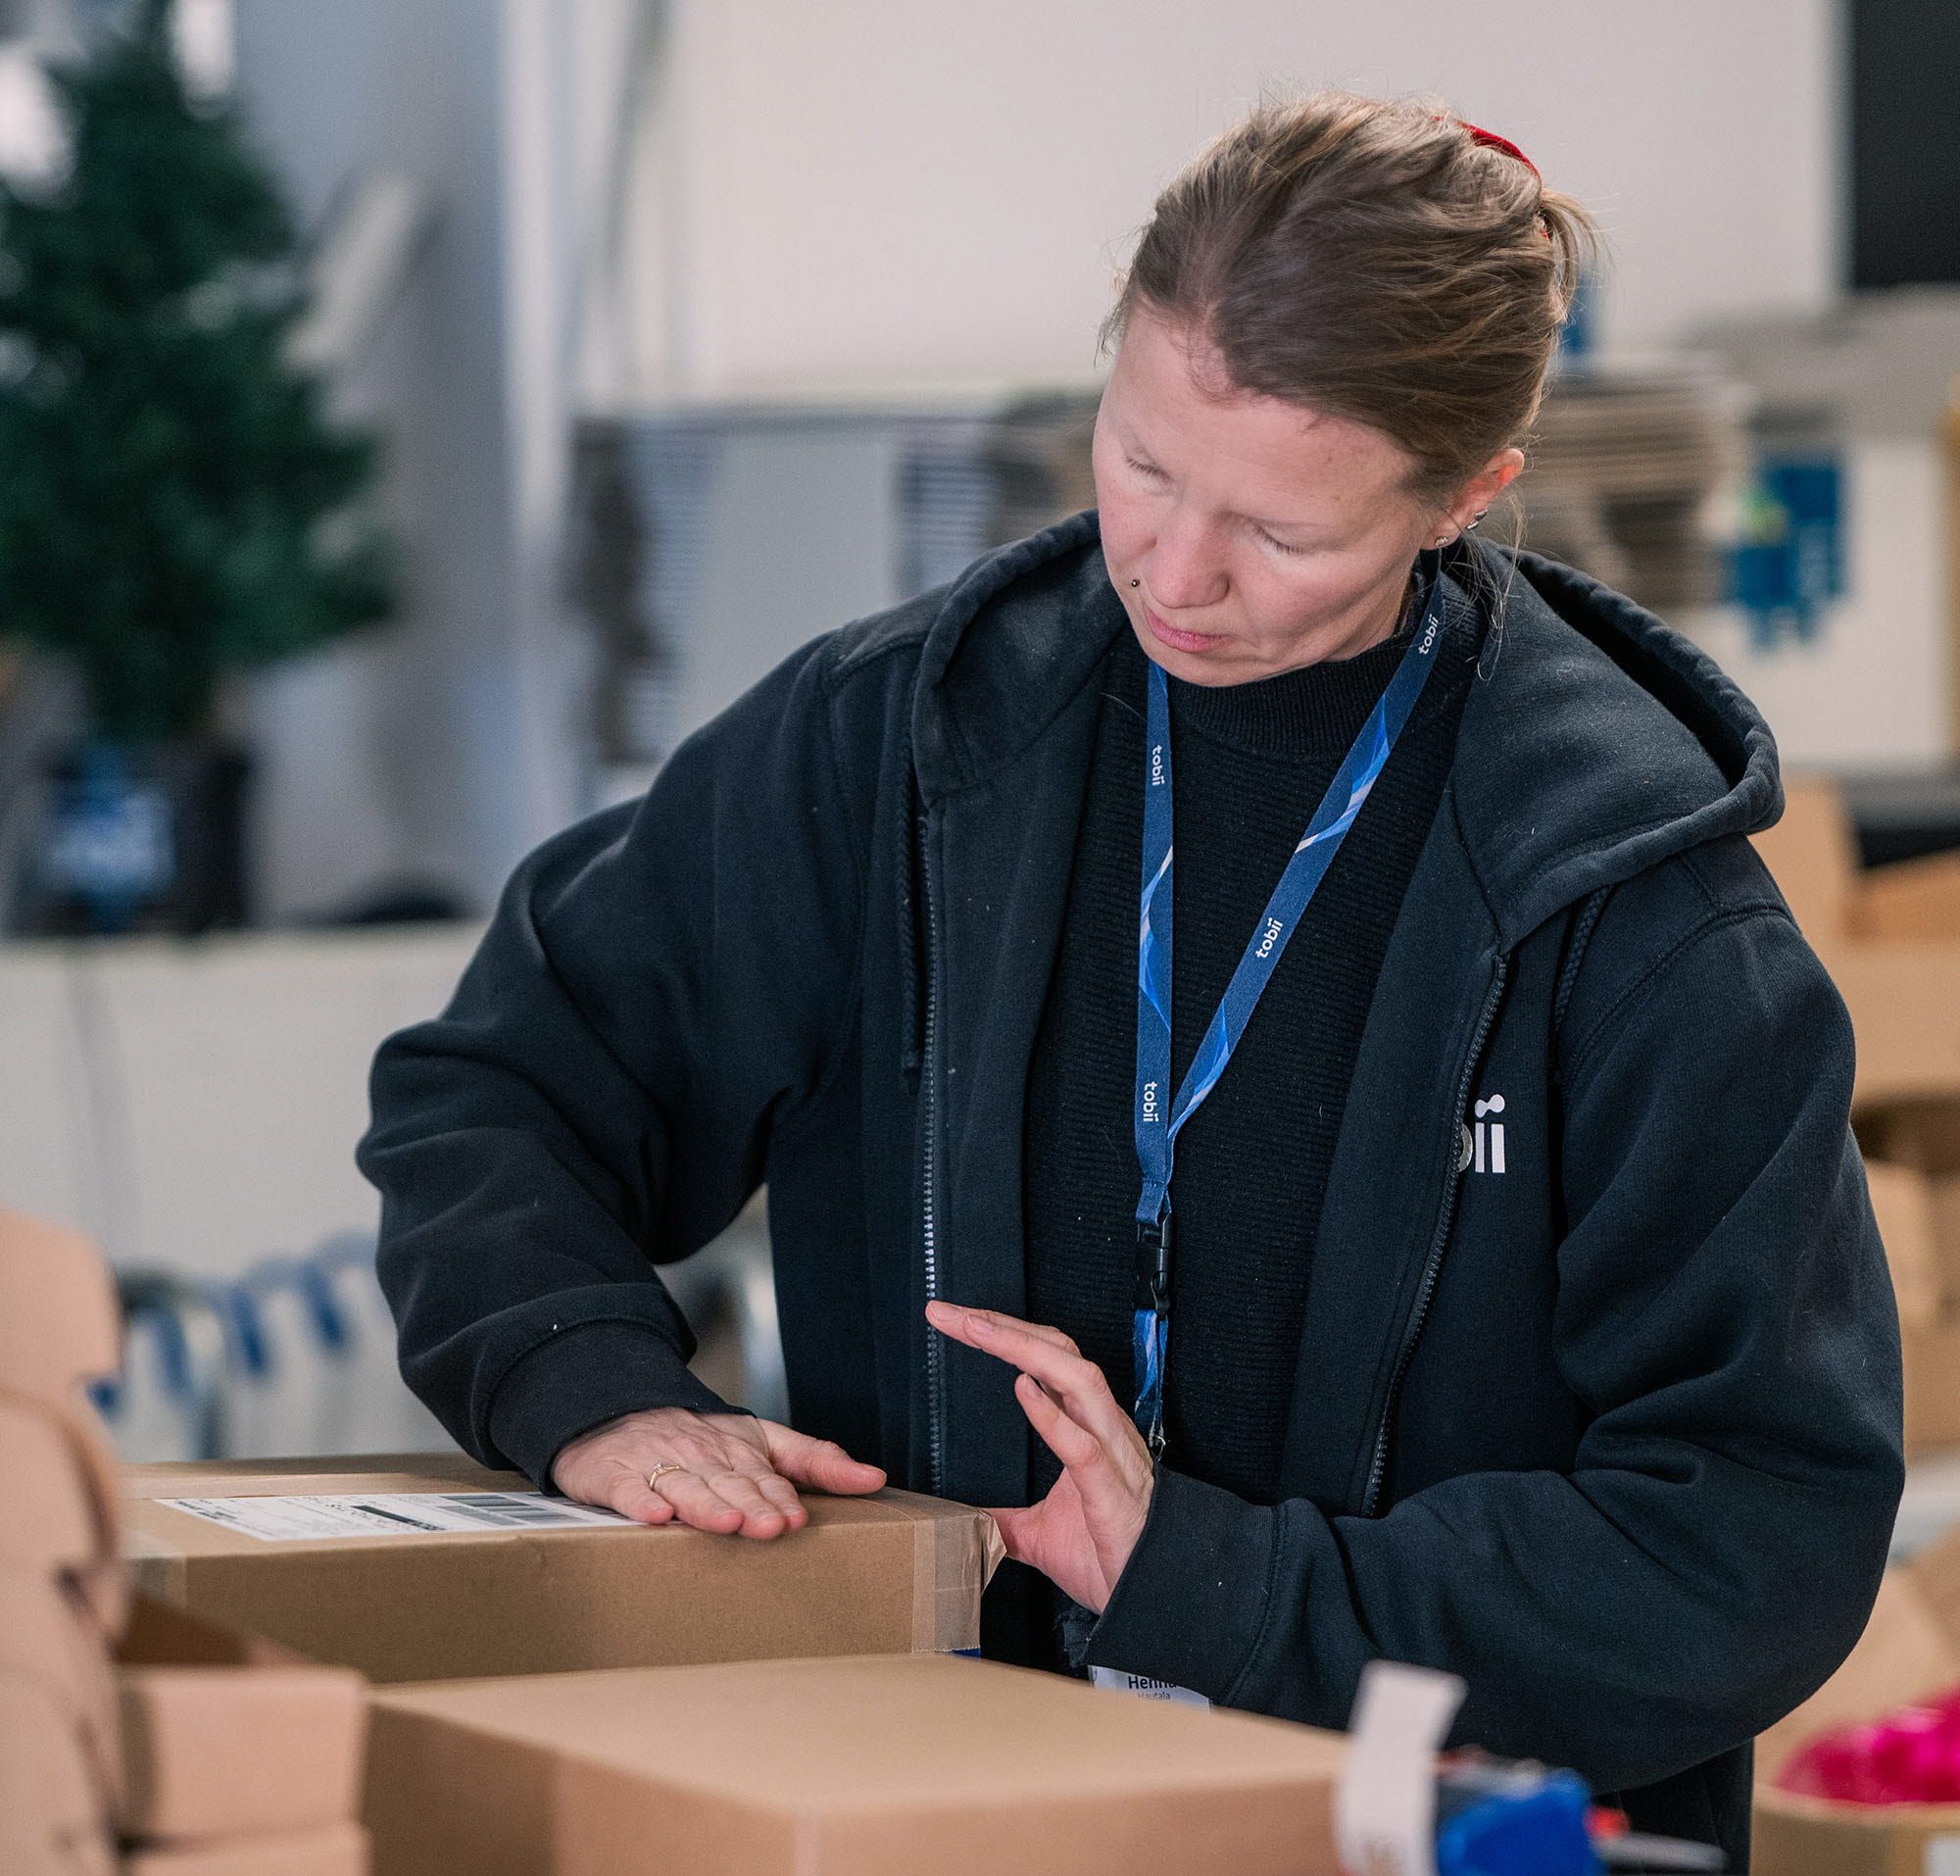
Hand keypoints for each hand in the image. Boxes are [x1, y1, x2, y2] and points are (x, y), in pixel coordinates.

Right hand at [550, 1406, 884, 1538]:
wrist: (619, 1412)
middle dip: (750, 1505)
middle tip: (771, 1527)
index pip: (764, 1478)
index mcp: (739, 1452)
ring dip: (705, 1505)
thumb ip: (818, 1460)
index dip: (779, 1497)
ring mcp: (658, 1465)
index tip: (796, 1517)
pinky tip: (655, 1515)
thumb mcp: (763, 1442)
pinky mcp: (616, 1476)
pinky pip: (629, 1490)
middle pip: (728, 1485)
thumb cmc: (701, 1439)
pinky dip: (640, 1501)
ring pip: (685, 1487)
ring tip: (727, 1523)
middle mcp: (702, 1457)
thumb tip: (876, 1478)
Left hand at [924, 1301, 1153, 1611]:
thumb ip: (1005, 1521)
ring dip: (1024, 1349)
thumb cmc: (1111, 1558)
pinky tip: (1023, 1389)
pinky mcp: (1111, 1492)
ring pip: (1076, 1379)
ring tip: (978, 1331)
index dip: (1003, 1335)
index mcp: (1084, 1429)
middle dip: (1003, 1327)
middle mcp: (1099, 1428)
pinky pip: (1083, 1445)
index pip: (1043, 1362)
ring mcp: (1109, 1455)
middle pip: (1056, 1354)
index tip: (957, 1321)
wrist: (1157, 1599)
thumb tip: (966, 1520)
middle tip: (953, 1313)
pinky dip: (1051, 1414)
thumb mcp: (1040, 1536)